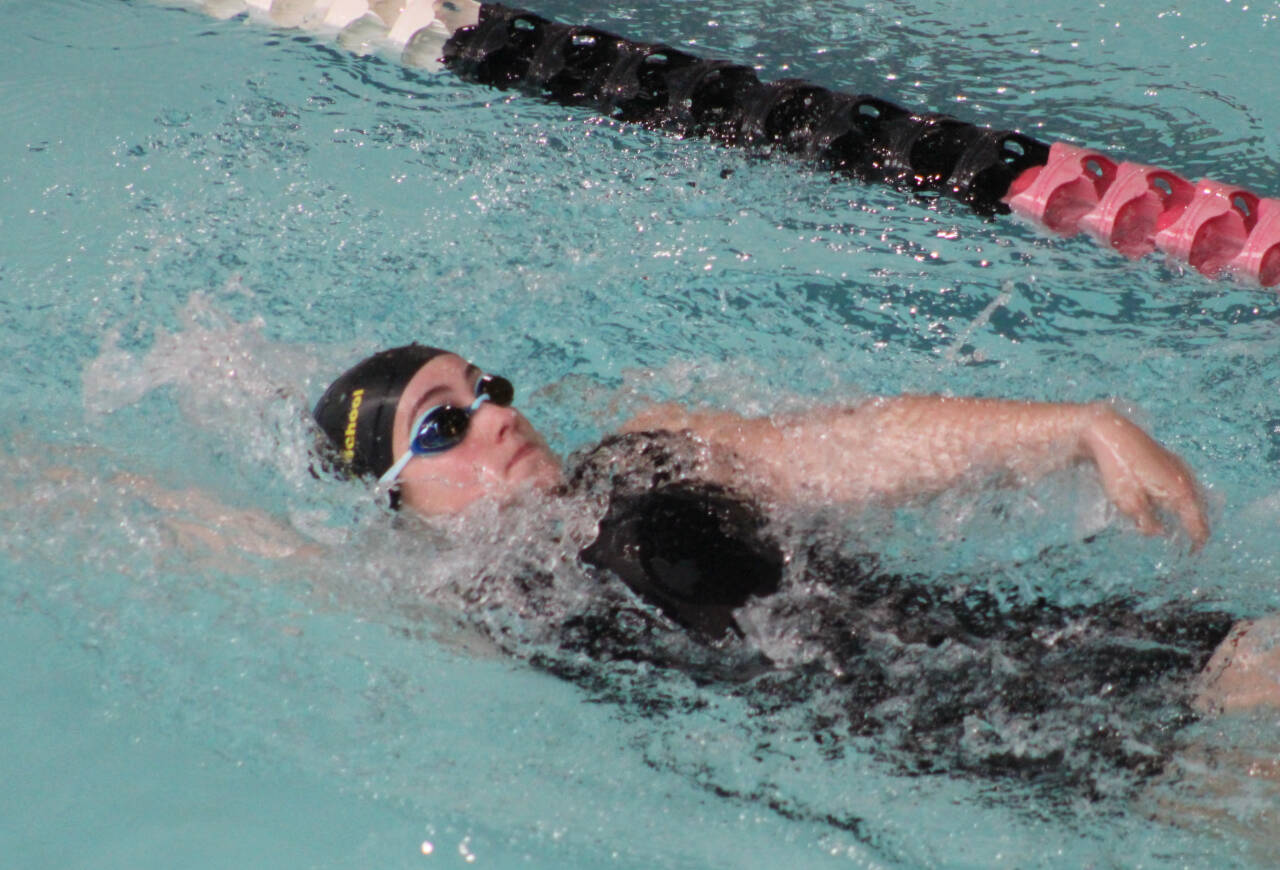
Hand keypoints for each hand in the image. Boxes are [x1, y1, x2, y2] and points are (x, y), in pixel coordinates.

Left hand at [1080, 407, 1208, 549]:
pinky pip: (1180, 485)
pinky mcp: (1168, 459)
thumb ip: (1147, 522)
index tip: (1190, 555)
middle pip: (1197, 510)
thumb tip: (1160, 533)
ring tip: (1174, 526)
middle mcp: (1186, 479)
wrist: (1109, 433)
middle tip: (1183, 544)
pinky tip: (1163, 503)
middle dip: (1191, 528)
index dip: (1196, 542)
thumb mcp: (1128, 503)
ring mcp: (1178, 466)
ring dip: (1183, 512)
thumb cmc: (1117, 469)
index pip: (1198, 524)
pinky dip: (1175, 498)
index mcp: (1181, 492)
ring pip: (1188, 497)